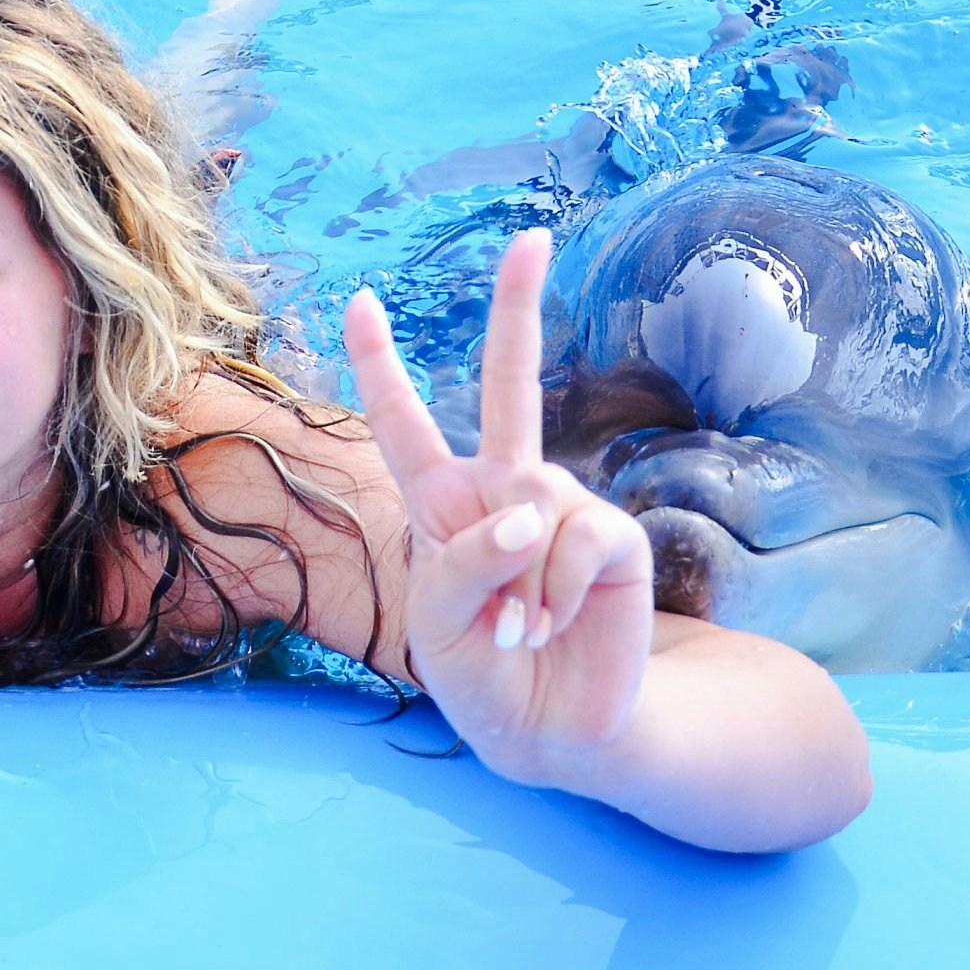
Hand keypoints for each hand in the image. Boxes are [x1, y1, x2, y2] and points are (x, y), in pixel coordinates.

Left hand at [343, 230, 654, 785]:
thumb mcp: (438, 624)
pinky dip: (552, 595)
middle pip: (511, 386)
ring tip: (516, 631)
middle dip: (521, 310)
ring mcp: (560, 510)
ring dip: (514, 586)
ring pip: (530, 509)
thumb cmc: (481, 674)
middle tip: (533, 238)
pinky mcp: (610, 541)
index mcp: (442, 505)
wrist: (549, 732)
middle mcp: (504, 492)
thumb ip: (463, 563)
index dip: (380, 364)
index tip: (359, 299)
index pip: (404, 424)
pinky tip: (549, 627)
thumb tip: (526, 515)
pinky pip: (575, 543)